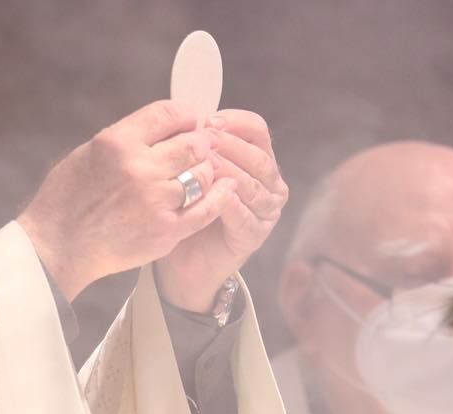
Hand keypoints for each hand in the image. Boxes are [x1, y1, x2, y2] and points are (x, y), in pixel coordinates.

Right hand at [17, 100, 234, 300]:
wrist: (56, 248)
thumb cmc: (67, 200)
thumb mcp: (88, 153)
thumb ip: (127, 138)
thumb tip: (164, 125)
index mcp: (117, 142)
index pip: (169, 113)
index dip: (187, 115)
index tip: (190, 122)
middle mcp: (138, 168)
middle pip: (193, 143)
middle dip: (200, 144)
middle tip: (198, 150)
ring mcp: (154, 201)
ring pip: (203, 175)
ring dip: (205, 172)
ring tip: (198, 175)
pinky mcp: (165, 231)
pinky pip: (206, 209)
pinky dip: (219, 196)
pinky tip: (225, 189)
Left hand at [156, 109, 288, 310]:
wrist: (183, 260)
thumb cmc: (188, 208)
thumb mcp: (191, 170)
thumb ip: (197, 145)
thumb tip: (189, 114)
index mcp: (258, 159)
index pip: (257, 130)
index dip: (234, 122)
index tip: (208, 119)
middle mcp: (270, 182)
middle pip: (258, 155)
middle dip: (229, 145)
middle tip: (203, 141)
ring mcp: (266, 209)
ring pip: (253, 183)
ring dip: (228, 171)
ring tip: (204, 165)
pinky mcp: (255, 234)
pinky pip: (245, 215)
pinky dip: (229, 204)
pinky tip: (214, 196)